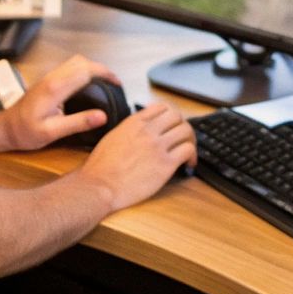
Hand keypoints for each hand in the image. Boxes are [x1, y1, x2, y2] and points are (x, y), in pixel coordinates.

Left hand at [0, 55, 116, 152]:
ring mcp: (49, 77)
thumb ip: (78, 123)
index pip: (85, 71)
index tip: (118, 84)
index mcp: (55, 88)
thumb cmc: (25, 132)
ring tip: (105, 83)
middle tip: (114, 84)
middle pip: (82, 62)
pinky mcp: (48, 80)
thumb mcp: (52, 132)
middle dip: (101, 69)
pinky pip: (69, 68)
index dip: (105, 74)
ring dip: (92, 68)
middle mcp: (53, 77)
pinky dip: (84, 71)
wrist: (4, 128)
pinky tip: (89, 84)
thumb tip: (103, 115)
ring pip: (75, 62)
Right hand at [76, 102, 197, 212]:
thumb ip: (130, 129)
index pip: (162, 107)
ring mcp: (158, 146)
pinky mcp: (165, 164)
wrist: (99, 186)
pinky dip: (192, 155)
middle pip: (177, 117)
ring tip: (188, 150)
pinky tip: (189, 163)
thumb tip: (142, 129)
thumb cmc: (101, 167)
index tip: (172, 124)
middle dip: (182, 126)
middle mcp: (148, 131)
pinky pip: (188, 150)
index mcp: (134, 123)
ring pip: (186, 131)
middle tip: (182, 138)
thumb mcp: (113, 136)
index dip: (170, 115)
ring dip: (190, 140)